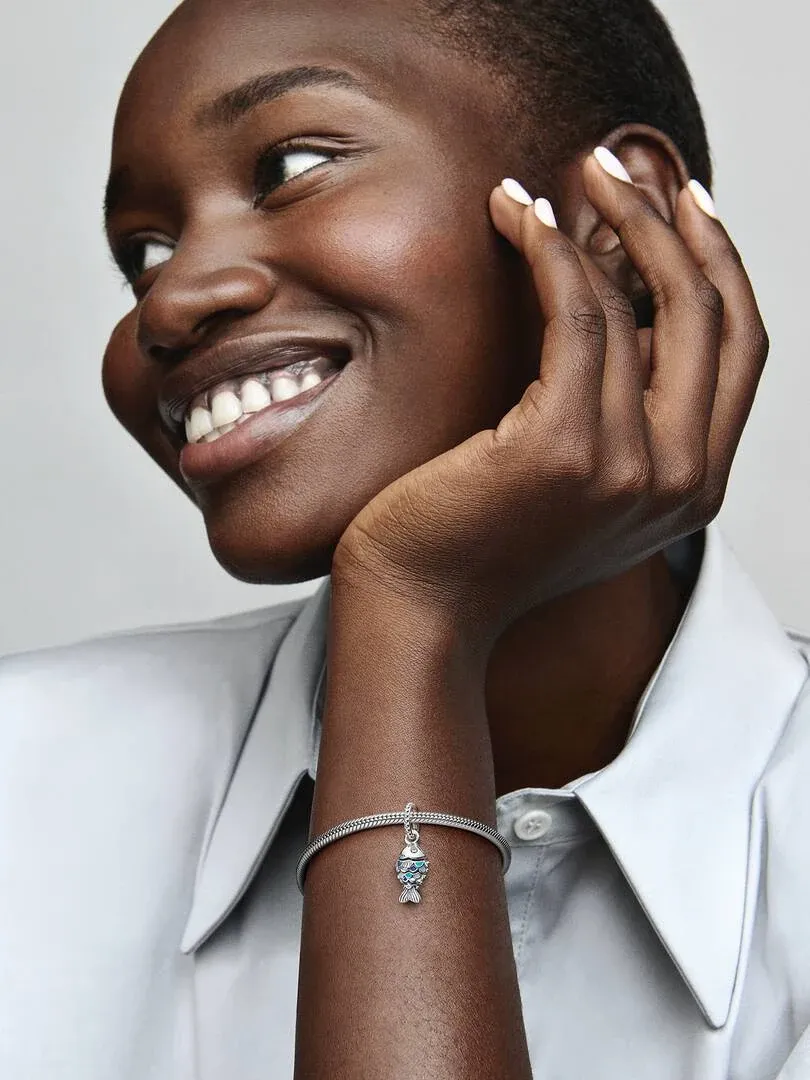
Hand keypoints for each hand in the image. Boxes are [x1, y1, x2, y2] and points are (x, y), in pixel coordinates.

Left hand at [333, 150, 768, 647]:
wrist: (423, 609)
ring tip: (550, 184)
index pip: (741, 349)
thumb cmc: (483, 540)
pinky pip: (577, 315)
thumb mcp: (581, 480)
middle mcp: (679, 481)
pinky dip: (550, 250)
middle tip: (615, 167)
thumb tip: (632, 303)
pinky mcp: (564, 448)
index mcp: (695, 488)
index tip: (685, 203)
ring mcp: (629, 468)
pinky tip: (516, 215)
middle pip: (711, 314)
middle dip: (670, 223)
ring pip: (639, 305)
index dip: (721, 263)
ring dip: (600, 222)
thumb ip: (627, 412)